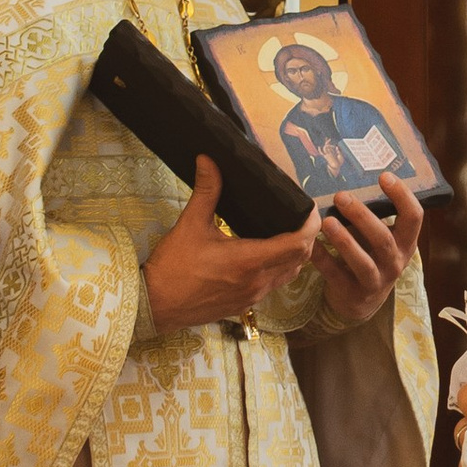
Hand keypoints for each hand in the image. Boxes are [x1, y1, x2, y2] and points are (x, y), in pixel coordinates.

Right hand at [143, 160, 320, 331]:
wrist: (155, 306)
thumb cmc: (172, 267)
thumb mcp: (190, 225)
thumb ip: (206, 191)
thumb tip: (208, 160)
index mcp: (249, 261)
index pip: (298, 244)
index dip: (311, 225)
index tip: (310, 208)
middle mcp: (257, 282)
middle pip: (300, 259)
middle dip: (306, 237)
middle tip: (300, 216)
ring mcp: (253, 297)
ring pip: (289, 274)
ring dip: (295, 255)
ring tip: (287, 232)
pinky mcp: (244, 305)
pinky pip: (274, 285)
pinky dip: (280, 268)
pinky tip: (266, 255)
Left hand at [314, 174, 422, 324]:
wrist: (362, 303)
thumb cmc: (371, 258)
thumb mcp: (381, 239)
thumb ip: (373, 217)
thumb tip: (348, 178)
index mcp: (406, 243)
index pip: (414, 217)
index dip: (402, 196)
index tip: (383, 176)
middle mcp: (395, 263)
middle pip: (383, 239)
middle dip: (362, 216)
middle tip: (340, 196)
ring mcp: (375, 281)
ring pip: (363, 261)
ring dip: (345, 240)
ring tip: (326, 221)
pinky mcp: (353, 294)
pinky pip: (336, 275)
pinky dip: (323, 259)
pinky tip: (310, 244)